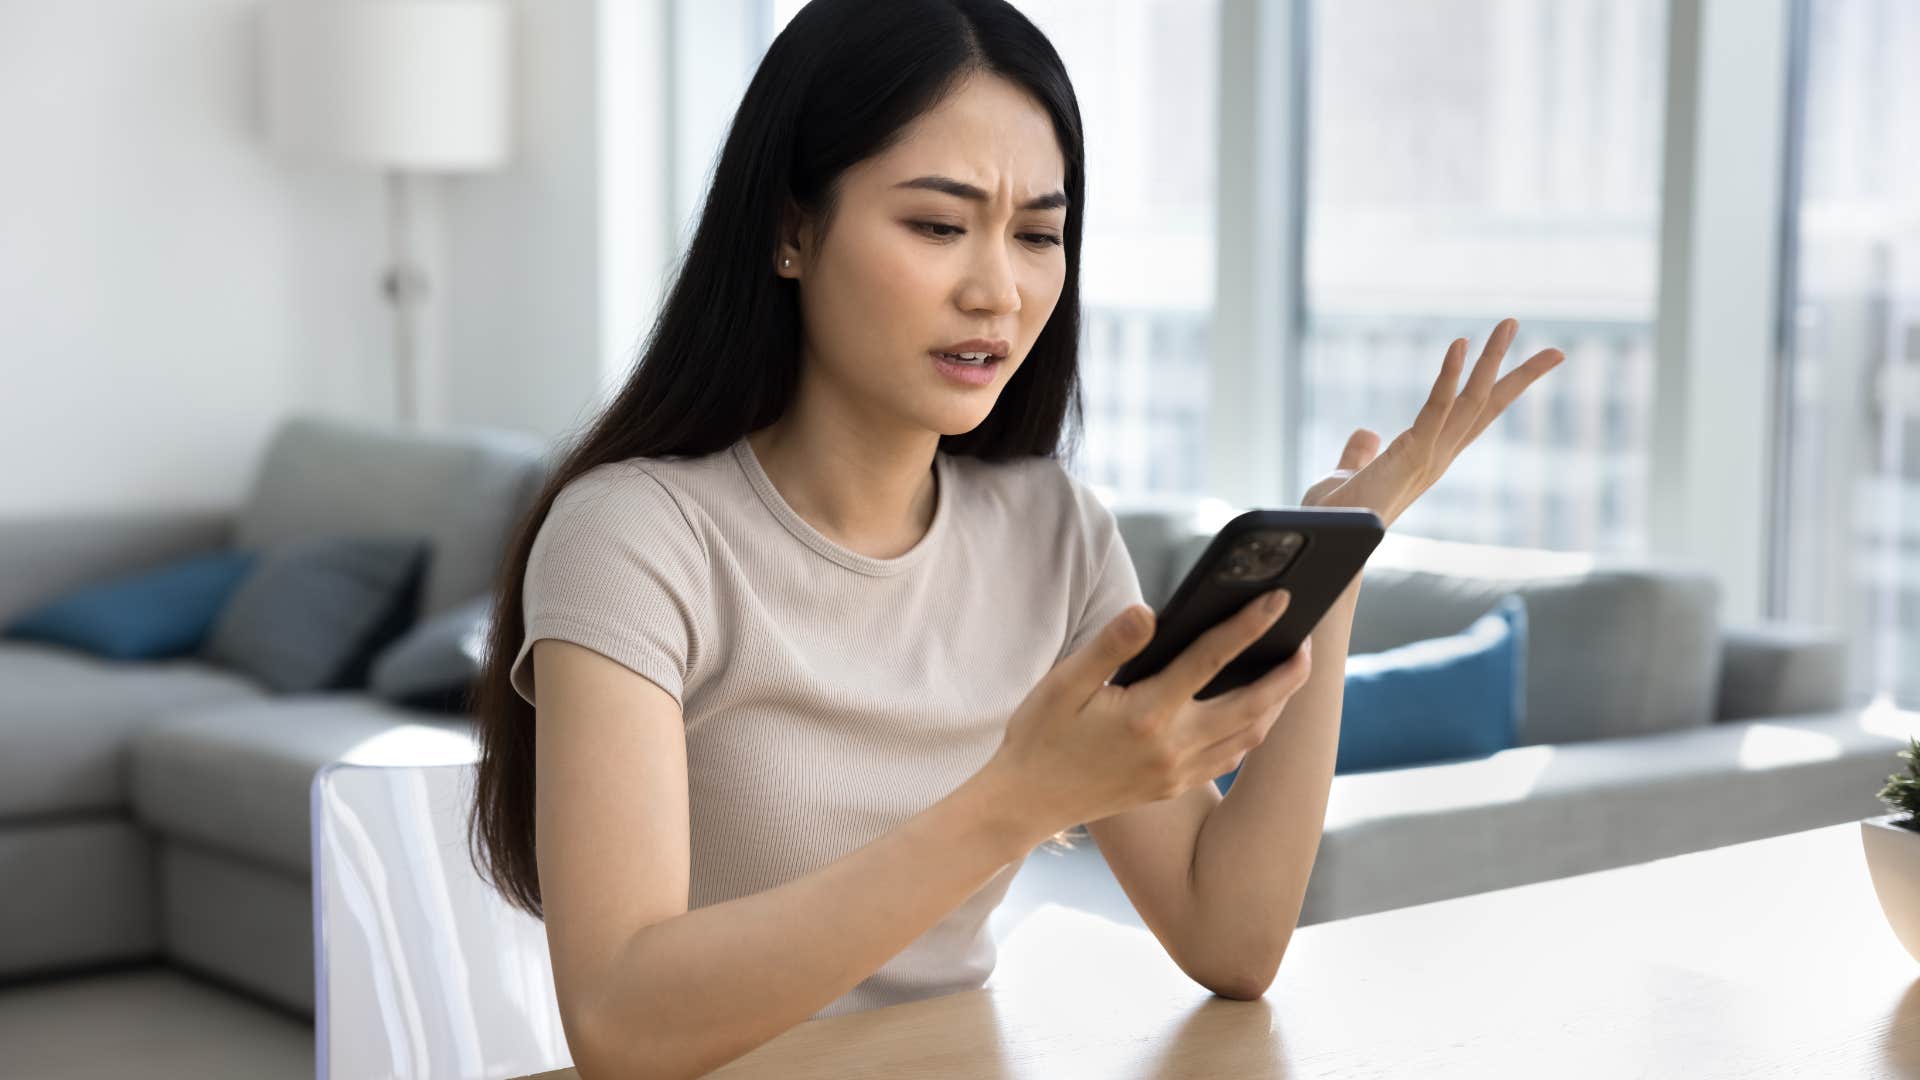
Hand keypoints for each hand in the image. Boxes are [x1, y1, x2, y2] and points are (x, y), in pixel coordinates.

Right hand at [985, 590, 1312, 835]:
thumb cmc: (1040, 735)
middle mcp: (1172, 748)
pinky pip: (1229, 758)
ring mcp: (1177, 773)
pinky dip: (1252, 731)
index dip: (1249, 624)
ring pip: (1249, 736)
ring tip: (1290, 670)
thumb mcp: (1063, 684)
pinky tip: (1253, 711)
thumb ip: (1109, 645)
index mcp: (1146, 715)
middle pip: (1252, 706)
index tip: (1280, 598)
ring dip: (1277, 704)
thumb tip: (1148, 611)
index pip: (1210, 659)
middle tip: (1309, 641)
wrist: (1025, 803)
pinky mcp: (1174, 786)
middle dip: (1288, 673)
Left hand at [1300, 318, 1565, 526]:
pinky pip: (1436, 409)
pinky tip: (1461, 344)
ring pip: (1472, 402)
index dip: (1497, 390)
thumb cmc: (1336, 515)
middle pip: (1488, 409)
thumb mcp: (1349, 474)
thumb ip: (1361, 453)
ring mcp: (1428, 456)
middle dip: (1520, 378)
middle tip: (1556, 352)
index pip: (1473, 418)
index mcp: (1429, 456)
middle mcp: (1437, 457)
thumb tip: (1366, 433)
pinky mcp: (1411, 455)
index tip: (1526, 368)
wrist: (1324, 539)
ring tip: (1509, 323)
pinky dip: (1450, 375)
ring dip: (1492, 360)